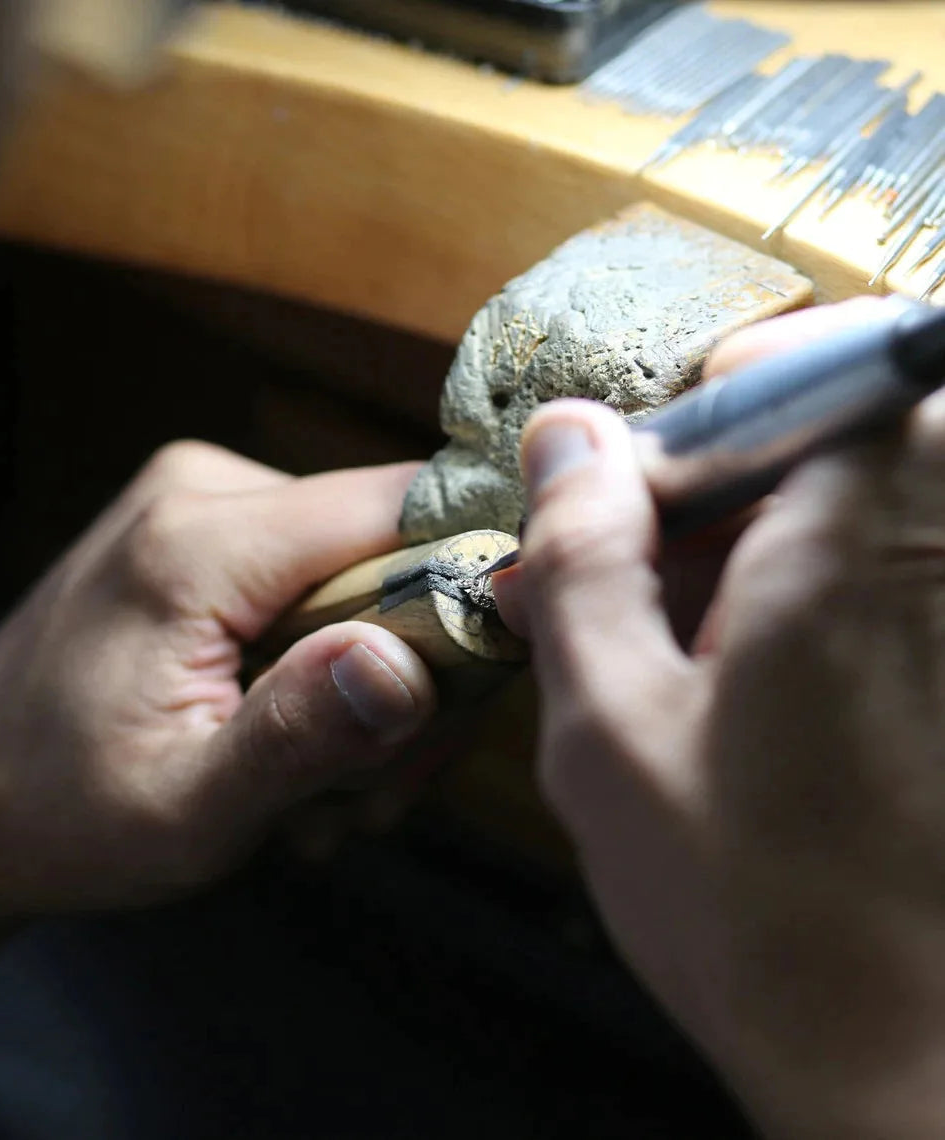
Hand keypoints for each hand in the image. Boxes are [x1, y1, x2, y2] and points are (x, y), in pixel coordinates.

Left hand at [0, 443, 436, 916]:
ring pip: (365, 570)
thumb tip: (411, 665)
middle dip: (412, 670)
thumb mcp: (186, 809)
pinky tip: (287, 741)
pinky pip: (316, 577)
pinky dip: (326, 662)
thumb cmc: (60, 815)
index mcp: (197, 541)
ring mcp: (199, 502)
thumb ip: (298, 736)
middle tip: (375, 786)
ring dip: (370, 682)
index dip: (465, 589)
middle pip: (392, 546)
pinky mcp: (203, 532)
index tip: (456, 703)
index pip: (402, 508)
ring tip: (320, 783)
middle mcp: (202, 488)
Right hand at [495, 298, 944, 1139]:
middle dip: (734, 469)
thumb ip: (584, 562)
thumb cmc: (747, 906)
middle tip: (644, 558)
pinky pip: (890, 564)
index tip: (649, 473)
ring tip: (672, 633)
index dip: (729, 392)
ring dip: (762, 532)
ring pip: (870, 494)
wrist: (903, 1064)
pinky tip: (733, 671)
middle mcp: (943, 564)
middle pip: (857, 421)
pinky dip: (803, 583)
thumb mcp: (610, 728)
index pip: (838, 363)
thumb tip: (566, 436)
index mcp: (853, 560)